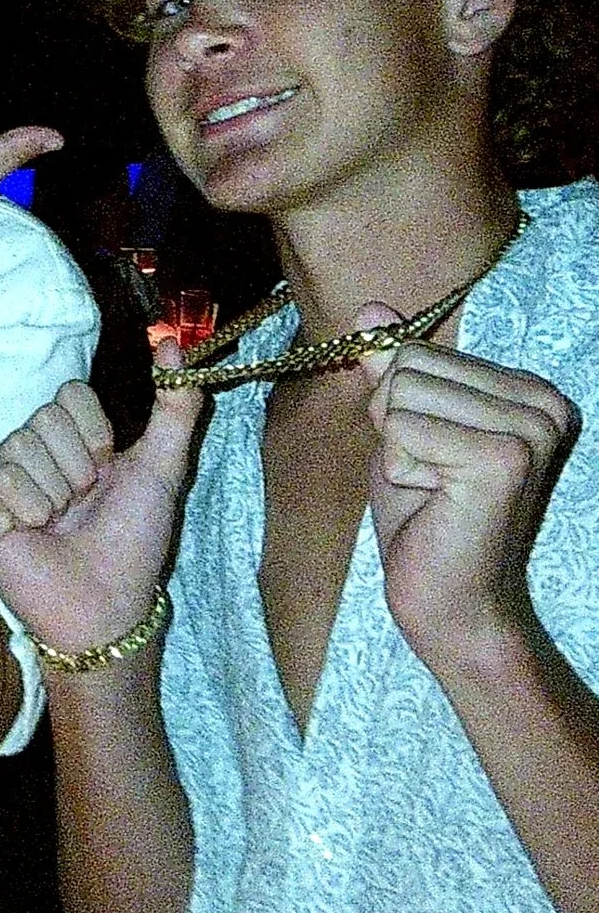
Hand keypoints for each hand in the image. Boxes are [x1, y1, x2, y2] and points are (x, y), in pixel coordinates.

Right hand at [0, 350, 204, 656]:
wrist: (108, 604)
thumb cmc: (133, 541)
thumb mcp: (162, 467)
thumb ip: (174, 406)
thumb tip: (172, 343)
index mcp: (68, 440)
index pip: (69, 392)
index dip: (95, 432)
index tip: (107, 470)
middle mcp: (29, 453)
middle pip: (45, 416)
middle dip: (78, 465)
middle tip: (82, 503)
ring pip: (22, 443)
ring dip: (57, 491)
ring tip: (60, 522)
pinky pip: (2, 479)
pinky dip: (30, 507)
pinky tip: (35, 531)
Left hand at [356, 303, 577, 671]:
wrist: (447, 603)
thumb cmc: (425, 517)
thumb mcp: (402, 428)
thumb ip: (393, 370)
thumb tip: (369, 309)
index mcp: (528, 390)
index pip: (416, 348)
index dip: (398, 405)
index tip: (432, 456)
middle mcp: (543, 402)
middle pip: (408, 363)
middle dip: (394, 422)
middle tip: (429, 477)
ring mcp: (529, 429)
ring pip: (402, 392)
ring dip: (397, 448)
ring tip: (435, 489)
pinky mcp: (504, 460)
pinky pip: (404, 427)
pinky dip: (401, 467)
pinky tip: (436, 501)